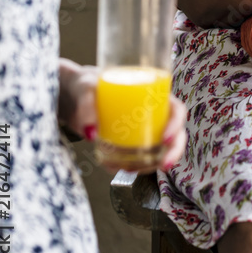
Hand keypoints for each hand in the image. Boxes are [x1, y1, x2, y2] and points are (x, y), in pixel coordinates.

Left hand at [58, 59, 187, 173]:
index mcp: (153, 94)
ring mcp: (142, 130)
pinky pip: (138, 158)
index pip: (176, 109)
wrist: (75, 97)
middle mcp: (153, 113)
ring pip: (160, 149)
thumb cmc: (86, 83)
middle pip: (175, 133)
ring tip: (130, 168)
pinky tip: (116, 167)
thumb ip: (86, 105)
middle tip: (164, 164)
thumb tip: (92, 133)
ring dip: (152, 163)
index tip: (166, 138)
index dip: (176, 124)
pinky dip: (132, 166)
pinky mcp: (129, 143)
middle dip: (174, 151)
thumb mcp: (84, 87)